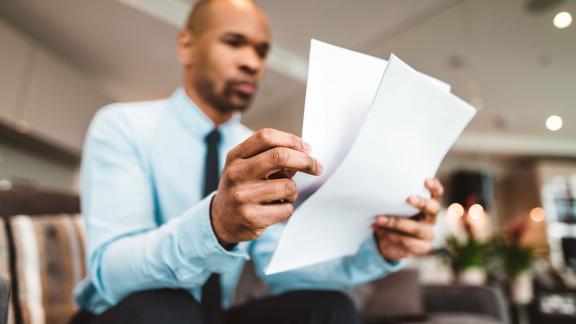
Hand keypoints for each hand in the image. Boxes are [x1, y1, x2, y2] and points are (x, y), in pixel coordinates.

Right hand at [211, 128, 322, 245]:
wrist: (221, 220)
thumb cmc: (241, 187)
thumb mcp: (246, 166)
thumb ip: (270, 157)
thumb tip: (303, 155)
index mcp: (235, 157)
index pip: (266, 137)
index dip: (291, 140)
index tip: (306, 148)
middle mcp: (236, 174)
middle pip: (279, 157)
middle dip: (305, 160)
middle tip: (317, 167)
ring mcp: (242, 197)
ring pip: (288, 186)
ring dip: (293, 191)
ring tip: (282, 196)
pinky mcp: (251, 218)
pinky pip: (286, 209)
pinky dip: (286, 208)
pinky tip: (274, 210)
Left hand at [372, 178, 443, 260]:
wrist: (387, 241)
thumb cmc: (392, 216)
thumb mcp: (393, 206)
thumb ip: (394, 198)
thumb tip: (378, 187)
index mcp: (428, 204)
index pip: (437, 193)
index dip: (434, 186)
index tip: (426, 180)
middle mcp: (431, 217)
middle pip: (433, 209)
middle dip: (421, 203)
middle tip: (408, 198)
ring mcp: (429, 233)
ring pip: (416, 227)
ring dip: (396, 223)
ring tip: (379, 219)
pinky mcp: (422, 247)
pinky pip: (408, 242)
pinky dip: (392, 236)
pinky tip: (380, 232)